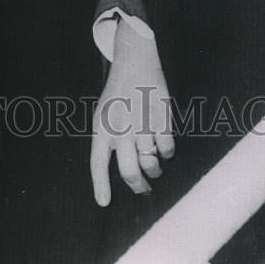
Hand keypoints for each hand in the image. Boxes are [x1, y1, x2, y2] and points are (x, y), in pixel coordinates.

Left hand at [90, 20, 174, 204]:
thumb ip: (109, 140)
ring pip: (150, 162)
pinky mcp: (160, 118)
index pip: (97, 162)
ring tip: (154, 168)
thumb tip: (122, 170)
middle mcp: (120, 127)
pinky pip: (167, 148)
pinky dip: (167, 153)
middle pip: (128, 171)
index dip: (100, 185)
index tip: (103, 203)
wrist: (134, 61)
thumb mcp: (104, 114)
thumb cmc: (119, 92)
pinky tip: (163, 147)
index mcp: (102, 126)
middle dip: (137, 186)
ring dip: (154, 170)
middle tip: (142, 189)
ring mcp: (141, 123)